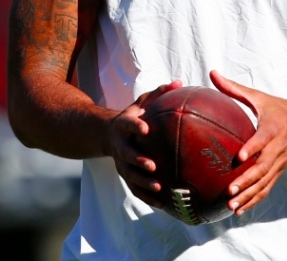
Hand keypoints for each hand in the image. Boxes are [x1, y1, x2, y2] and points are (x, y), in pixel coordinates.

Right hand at [107, 79, 182, 207]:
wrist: (108, 135)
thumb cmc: (133, 116)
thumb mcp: (142, 102)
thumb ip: (159, 93)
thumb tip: (178, 82)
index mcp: (123, 126)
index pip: (127, 126)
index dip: (135, 127)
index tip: (145, 129)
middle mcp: (120, 146)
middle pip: (127, 155)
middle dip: (138, 161)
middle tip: (152, 165)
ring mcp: (121, 163)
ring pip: (130, 176)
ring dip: (143, 183)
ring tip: (159, 187)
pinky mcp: (125, 175)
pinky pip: (135, 189)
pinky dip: (147, 197)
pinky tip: (163, 204)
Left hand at [210, 70, 286, 215]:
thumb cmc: (279, 108)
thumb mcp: (259, 97)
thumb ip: (234, 88)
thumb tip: (212, 73)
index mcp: (272, 128)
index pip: (262, 140)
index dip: (252, 148)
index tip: (238, 157)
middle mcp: (277, 148)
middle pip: (263, 167)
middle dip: (247, 179)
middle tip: (229, 188)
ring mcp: (279, 162)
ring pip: (264, 182)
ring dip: (248, 195)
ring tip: (231, 205)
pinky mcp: (278, 171)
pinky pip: (266, 188)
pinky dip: (254, 200)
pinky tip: (238, 210)